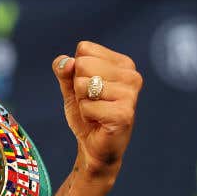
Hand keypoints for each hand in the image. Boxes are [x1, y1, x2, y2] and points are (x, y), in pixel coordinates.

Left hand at [52, 41, 142, 179]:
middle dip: (78, 87)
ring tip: (96, 112)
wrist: (93, 146)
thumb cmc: (86, 112)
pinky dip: (86, 115)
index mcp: (122, 63)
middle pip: (82, 64)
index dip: (77, 70)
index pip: (84, 49)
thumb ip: (64, 70)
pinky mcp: (124, 114)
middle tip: (92, 102)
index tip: (89, 88)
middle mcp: (131, 76)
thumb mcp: (70, 87)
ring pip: (83, 85)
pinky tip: (99, 122)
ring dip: (82, 102)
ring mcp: (130, 95)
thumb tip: (67, 61)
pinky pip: (87, 106)